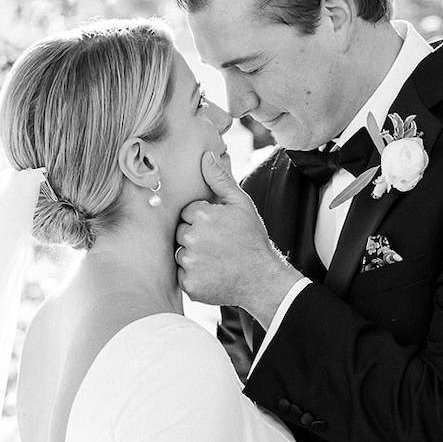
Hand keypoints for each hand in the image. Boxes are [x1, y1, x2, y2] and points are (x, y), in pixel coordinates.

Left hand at [176, 151, 301, 324]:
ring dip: (193, 257)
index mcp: (202, 216)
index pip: (188, 214)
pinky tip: (212, 275)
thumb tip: (205, 156)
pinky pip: (182, 276)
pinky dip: (194, 277)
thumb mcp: (241, 205)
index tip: (219, 230)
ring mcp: (190, 263)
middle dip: (195, 238)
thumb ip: (220, 180)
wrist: (263, 279)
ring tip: (216, 260)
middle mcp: (192, 238)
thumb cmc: (253, 240)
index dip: (204, 221)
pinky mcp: (190, 285)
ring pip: (179, 254)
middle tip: (218, 246)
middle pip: (181, 233)